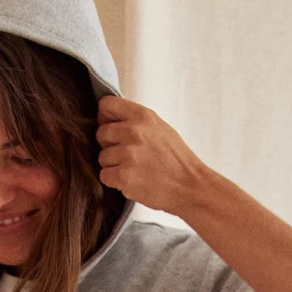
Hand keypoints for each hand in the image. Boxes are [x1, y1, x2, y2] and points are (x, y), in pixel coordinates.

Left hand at [95, 95, 210, 215]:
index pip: (107, 105)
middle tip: (127, 156)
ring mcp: (128, 154)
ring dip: (113, 166)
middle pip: (101, 133)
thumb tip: (113, 120)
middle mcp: (134, 131)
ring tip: (134, 170)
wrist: (191, 187)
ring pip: (102, 157)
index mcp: (143, 116)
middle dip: (109, 146)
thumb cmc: (177, 160)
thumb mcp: (161, 129)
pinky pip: (104, 175)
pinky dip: (115, 181)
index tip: (112, 129)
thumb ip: (137, 122)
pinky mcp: (124, 176)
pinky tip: (132, 180)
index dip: (104, 118)